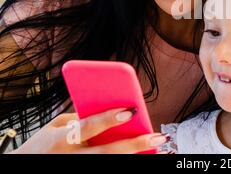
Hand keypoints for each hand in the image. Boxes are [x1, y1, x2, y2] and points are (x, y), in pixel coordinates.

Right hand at [11, 108, 168, 153]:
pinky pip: (107, 166)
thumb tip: (113, 115)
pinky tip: (143, 154)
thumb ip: (81, 119)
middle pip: (107, 153)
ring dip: (135, 156)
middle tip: (156, 136)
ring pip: (110, 163)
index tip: (130, 111)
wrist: (25, 167)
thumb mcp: (56, 126)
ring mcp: (77, 168)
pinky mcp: (82, 173)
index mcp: (61, 139)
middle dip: (134, 145)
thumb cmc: (44, 143)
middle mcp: (70, 157)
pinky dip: (126, 160)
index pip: (88, 127)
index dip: (108, 119)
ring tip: (155, 146)